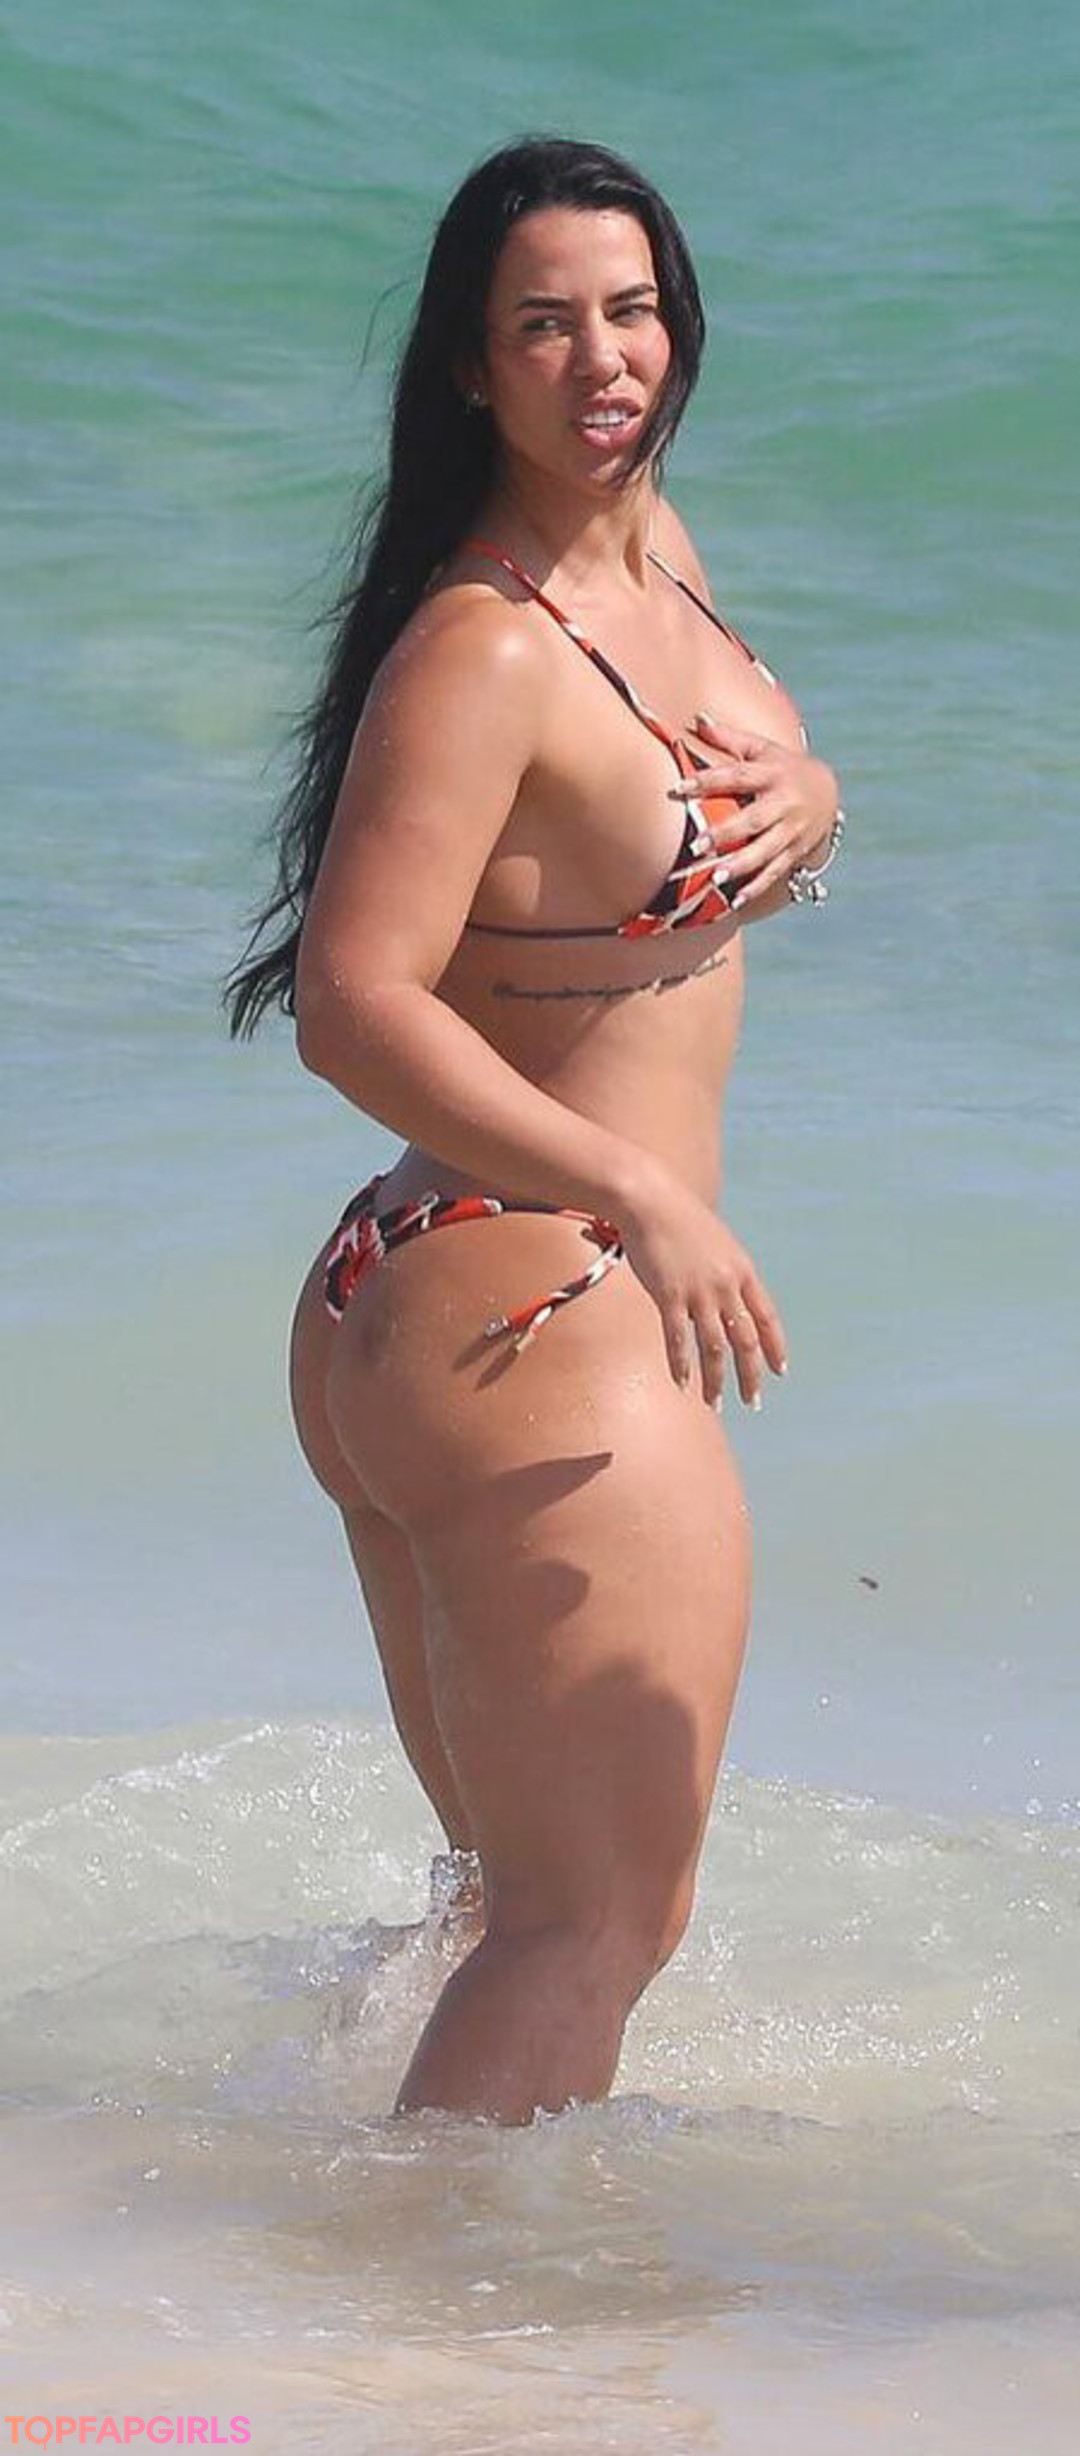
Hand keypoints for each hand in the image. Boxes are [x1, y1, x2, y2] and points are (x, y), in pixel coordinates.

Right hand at [616, 1159, 786, 1408]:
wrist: (651, 1201)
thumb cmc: (680, 1218)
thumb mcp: (717, 1242)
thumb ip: (725, 1270)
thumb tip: (724, 1294)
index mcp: (743, 1271)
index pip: (767, 1318)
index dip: (775, 1347)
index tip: (780, 1371)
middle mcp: (726, 1285)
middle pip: (745, 1340)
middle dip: (750, 1375)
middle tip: (751, 1401)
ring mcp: (699, 1292)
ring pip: (714, 1347)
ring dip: (715, 1380)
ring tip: (715, 1402)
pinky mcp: (669, 1296)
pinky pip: (678, 1339)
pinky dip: (681, 1364)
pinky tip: (682, 1383)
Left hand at [669, 712, 839, 912]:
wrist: (829, 791)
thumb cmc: (784, 767)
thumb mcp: (764, 748)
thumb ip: (730, 737)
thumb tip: (697, 718)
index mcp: (772, 774)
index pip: (737, 776)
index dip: (708, 780)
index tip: (679, 787)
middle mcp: (783, 803)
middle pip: (753, 820)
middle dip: (726, 833)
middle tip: (697, 846)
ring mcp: (791, 831)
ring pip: (765, 851)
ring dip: (740, 866)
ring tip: (715, 878)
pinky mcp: (795, 852)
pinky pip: (775, 872)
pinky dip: (756, 887)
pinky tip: (735, 903)